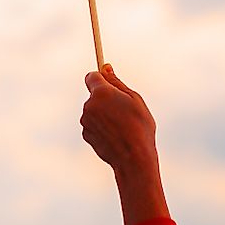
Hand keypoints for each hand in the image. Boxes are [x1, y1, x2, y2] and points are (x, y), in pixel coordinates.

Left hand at [82, 65, 171, 224]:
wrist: (133, 157)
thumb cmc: (139, 125)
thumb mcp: (134, 99)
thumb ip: (117, 82)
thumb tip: (105, 67)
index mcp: (101, 93)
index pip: (91, 76)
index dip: (101, 78)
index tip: (110, 83)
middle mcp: (89, 106)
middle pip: (94, 94)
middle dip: (106, 98)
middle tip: (125, 108)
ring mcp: (85, 121)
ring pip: (94, 110)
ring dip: (104, 113)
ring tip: (122, 124)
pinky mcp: (85, 135)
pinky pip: (93, 124)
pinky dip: (102, 126)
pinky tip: (116, 134)